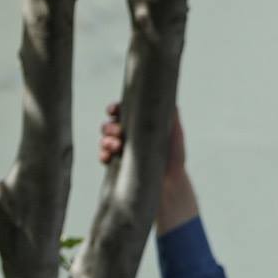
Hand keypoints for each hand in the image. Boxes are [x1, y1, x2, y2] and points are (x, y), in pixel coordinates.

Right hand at [101, 101, 196, 232]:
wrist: (172, 180)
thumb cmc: (174, 154)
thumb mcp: (174, 132)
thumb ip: (170, 114)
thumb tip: (168, 97)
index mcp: (137, 125)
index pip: (120, 113)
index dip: (114, 109)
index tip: (114, 111)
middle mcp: (126, 136)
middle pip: (109, 126)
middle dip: (110, 128)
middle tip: (118, 133)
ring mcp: (120, 150)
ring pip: (104, 140)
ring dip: (106, 141)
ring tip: (115, 146)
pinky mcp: (116, 164)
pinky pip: (103, 157)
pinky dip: (103, 155)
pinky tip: (107, 157)